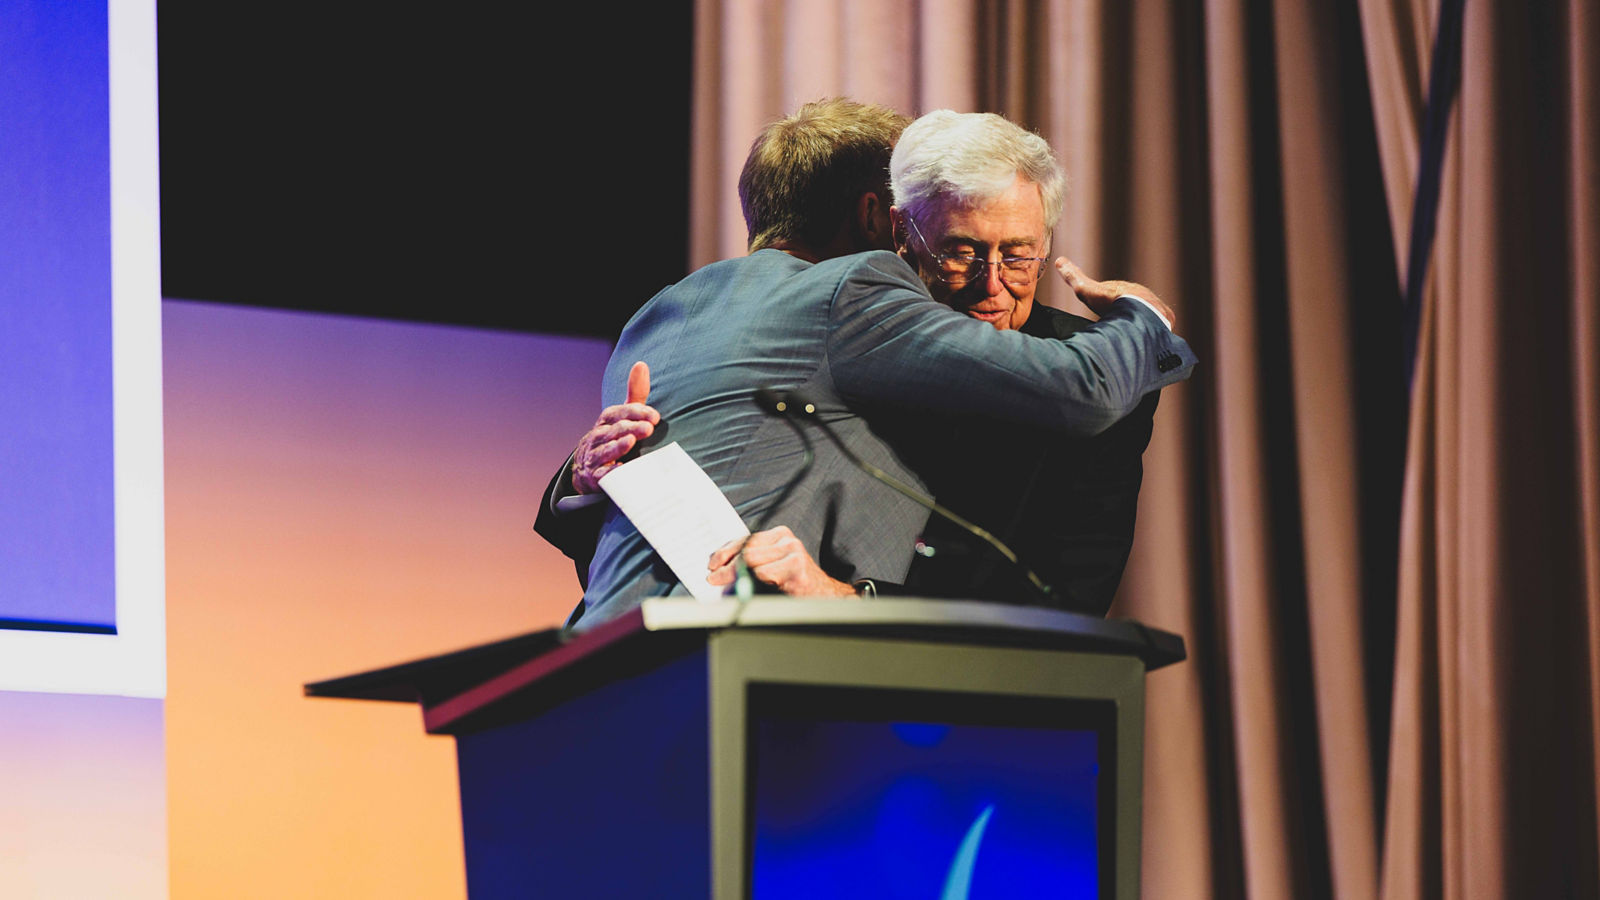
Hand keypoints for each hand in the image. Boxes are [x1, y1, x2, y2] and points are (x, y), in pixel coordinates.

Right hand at [572, 361, 659, 493]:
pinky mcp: (594, 476)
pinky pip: (601, 474)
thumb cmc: (613, 437)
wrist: (588, 468)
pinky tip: (621, 469)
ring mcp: (594, 457)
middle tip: (649, 429)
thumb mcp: (624, 416)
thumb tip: (641, 364)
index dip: (636, 412)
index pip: (619, 413)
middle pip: (614, 430)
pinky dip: (609, 472)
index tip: (655, 416)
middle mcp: (597, 437)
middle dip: (631, 428)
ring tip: (630, 441)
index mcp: (606, 421)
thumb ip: (635, 394)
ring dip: (617, 446)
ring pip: (604, 450)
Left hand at [706, 526, 856, 596]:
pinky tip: (747, 590)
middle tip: (713, 578)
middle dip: (726, 566)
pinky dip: (752, 584)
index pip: (746, 539)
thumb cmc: (796, 584)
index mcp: (780, 535)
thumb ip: (754, 561)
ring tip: (723, 585)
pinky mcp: (796, 567)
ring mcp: (793, 552)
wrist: (826, 596)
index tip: (713, 563)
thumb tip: (722, 568)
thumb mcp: (774, 566)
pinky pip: (764, 575)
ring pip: (753, 562)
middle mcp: (787, 540)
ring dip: (735, 576)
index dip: (726, 551)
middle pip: (747, 550)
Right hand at [1054, 257, 1175, 326]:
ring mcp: (1157, 307)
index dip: (1112, 303)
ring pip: (1149, 316)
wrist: (1137, 310)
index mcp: (1126, 290)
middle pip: (1135, 307)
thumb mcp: (1086, 289)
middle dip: (1128, 314)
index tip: (1108, 311)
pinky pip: (1162, 325)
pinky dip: (1155, 331)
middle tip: (1120, 327)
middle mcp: (1143, 296)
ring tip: (1133, 337)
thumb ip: (1073, 276)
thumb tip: (1059, 260)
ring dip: (1142, 324)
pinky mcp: (1167, 319)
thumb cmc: (1111, 300)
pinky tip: (1148, 340)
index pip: (1119, 296)